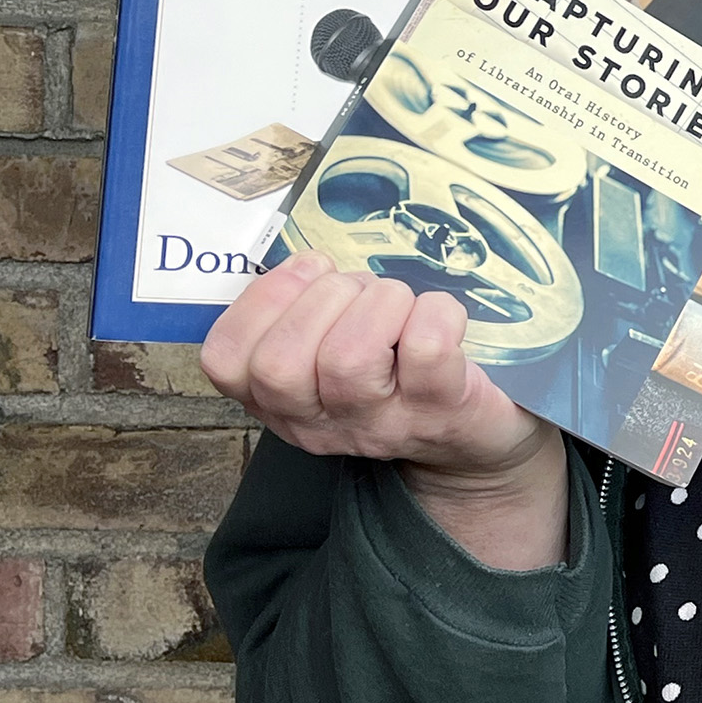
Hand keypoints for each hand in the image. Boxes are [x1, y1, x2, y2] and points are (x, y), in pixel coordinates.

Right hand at [201, 253, 567, 566]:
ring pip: (349, 356)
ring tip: (400, 306)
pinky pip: (426, 347)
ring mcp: (381, 424)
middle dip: (322, 298)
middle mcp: (321, 423)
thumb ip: (306, 310)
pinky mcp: (442, 411)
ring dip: (379, 302)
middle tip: (361, 293)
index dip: (261, 300)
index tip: (308, 271)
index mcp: (282, 402)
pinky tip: (443, 320)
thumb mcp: (334, 346)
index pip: (225, 362)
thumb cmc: (399, 372)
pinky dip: (436, 312)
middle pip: (279, 364)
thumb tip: (305, 262)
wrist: (477, 440)